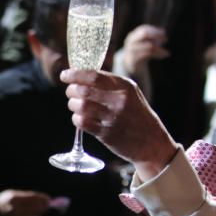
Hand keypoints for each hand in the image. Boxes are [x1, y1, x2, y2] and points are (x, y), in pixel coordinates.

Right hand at [0, 189, 50, 215]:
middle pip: (36, 209)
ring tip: (33, 212)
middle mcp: (13, 210)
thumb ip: (31, 196)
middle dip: (42, 208)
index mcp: (13, 198)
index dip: (43, 199)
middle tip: (44, 207)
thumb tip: (48, 201)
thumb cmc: (6, 201)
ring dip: (37, 215)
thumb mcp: (15, 194)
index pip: (34, 199)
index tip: (49, 200)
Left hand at [60, 69, 176, 178]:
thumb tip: (81, 76)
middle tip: (70, 92)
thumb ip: (109, 84)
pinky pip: (82, 123)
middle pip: (84, 91)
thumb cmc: (136, 114)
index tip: (64, 75)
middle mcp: (119, 100)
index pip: (94, 76)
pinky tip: (80, 118)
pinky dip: (77, 119)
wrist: (151, 141)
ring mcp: (113, 118)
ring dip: (73, 105)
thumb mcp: (130, 93)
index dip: (75, 75)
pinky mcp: (106, 134)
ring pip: (81, 106)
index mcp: (124, 86)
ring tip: (75, 105)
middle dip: (71, 90)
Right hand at [120, 25, 168, 76]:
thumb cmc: (141, 52)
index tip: (164, 34)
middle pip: (145, 34)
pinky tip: (164, 56)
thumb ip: (153, 37)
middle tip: (166, 39)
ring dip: (160, 49)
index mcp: (133, 36)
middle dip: (157, 35)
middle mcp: (131, 41)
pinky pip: (149, 54)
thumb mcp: (146, 43)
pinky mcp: (134, 59)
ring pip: (149, 46)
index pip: (144, 29)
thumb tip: (163, 31)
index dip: (155, 30)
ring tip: (167, 53)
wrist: (130, 66)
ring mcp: (131, 50)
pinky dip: (158, 54)